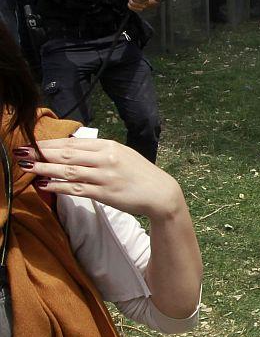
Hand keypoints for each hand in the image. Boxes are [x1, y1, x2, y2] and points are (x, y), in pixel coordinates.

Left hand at [15, 138, 185, 221]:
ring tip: (27, 167)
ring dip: (45, 169)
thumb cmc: (140, 174)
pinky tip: (44, 186)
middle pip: (67, 154)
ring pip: (68, 171)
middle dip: (42, 153)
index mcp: (109, 146)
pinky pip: (75, 189)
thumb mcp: (122, 154)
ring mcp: (104, 176)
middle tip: (22, 151)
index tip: (34, 143)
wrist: (160, 193)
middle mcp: (105, 158)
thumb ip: (100, 151)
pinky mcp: (104, 193)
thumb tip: (74, 149)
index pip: (74, 143)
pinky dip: (58, 187)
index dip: (51, 143)